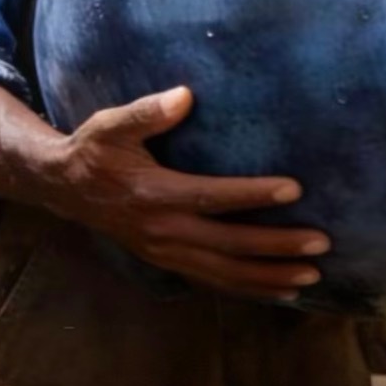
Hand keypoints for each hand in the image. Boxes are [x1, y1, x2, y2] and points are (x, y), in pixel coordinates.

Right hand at [44, 85, 328, 301]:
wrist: (65, 189)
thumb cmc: (95, 149)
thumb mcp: (111, 124)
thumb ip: (147, 112)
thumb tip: (186, 95)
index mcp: (154, 193)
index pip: (213, 197)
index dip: (254, 194)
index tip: (295, 188)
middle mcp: (164, 230)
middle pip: (229, 244)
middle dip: (277, 246)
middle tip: (320, 244)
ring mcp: (166, 252)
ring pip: (225, 273)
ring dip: (269, 277)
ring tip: (312, 276)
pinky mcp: (169, 260)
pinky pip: (214, 281)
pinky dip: (248, 289)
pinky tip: (281, 290)